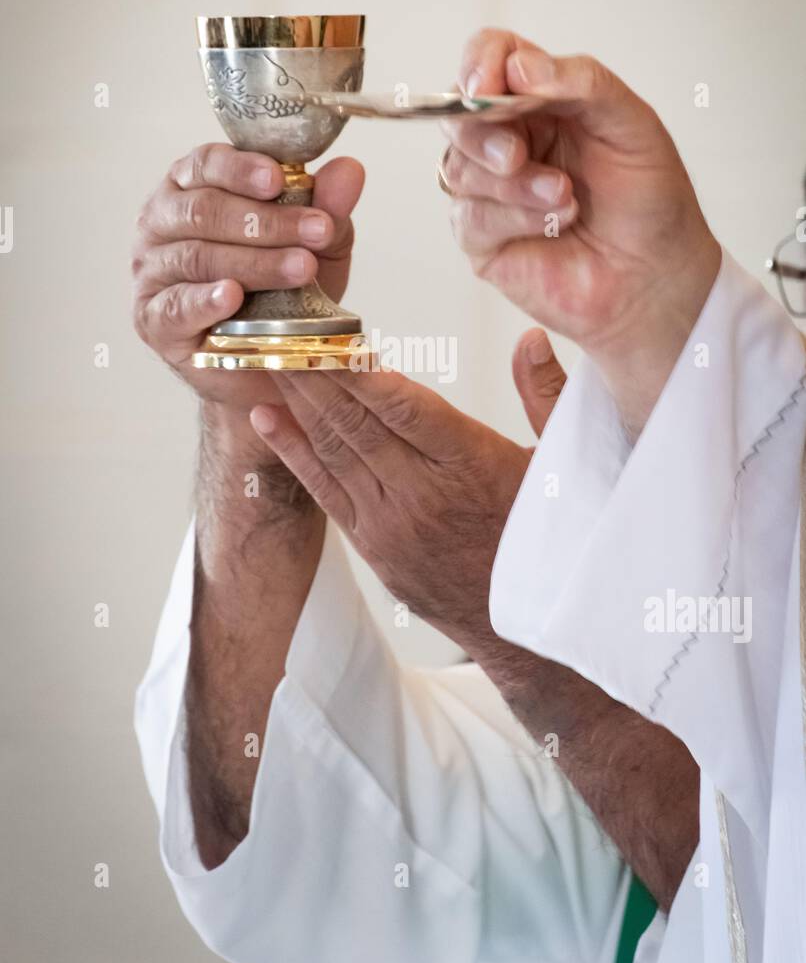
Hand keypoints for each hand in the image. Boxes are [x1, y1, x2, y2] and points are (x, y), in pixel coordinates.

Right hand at [131, 144, 363, 439]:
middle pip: (204, 211)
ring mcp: (151, 272)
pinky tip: (232, 296)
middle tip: (318, 231)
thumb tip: (349, 170)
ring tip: (303, 268)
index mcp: (191, 188)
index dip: (242, 169)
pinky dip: (205, 300)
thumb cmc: (280, 291)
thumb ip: (327, 207)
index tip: (280, 180)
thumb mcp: (316, 246)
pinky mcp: (153, 320)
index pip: (206, 164)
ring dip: (254, 262)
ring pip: (196, 257)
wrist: (267, 361)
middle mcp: (161, 223)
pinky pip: (176, 306)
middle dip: (266, 221)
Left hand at [249, 328, 566, 651]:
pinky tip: (268, 416)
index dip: (361, 368)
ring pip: (335, 450)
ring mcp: (393, 524)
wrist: (529, 632)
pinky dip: (294, 450)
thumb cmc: (550, 539)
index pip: (404, 405)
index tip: (330, 334)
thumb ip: (546, 394)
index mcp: (473, 464)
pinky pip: (324, 491)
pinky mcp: (374, 548)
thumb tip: (531, 336)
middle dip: (315, 372)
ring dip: (299, 402)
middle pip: (357, 421)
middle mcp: (424, 494)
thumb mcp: (565, 463)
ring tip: (271, 358)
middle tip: (282, 331)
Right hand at [443, 30, 721, 433]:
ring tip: (565, 198)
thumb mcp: (631, 123)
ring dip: (512, 183)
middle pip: (456, 114)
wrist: (657, 275)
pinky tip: (554, 223)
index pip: (488, 58)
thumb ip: (582, 82)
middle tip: (517, 155)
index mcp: (540, 99)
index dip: (479, 64)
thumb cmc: (649, 199)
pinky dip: (513, 217)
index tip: (488, 86)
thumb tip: (518, 66)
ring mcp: (491, 189)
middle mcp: (508, 138)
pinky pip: (469, 216)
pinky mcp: (484, 239)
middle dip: (481, 131)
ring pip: (458, 167)